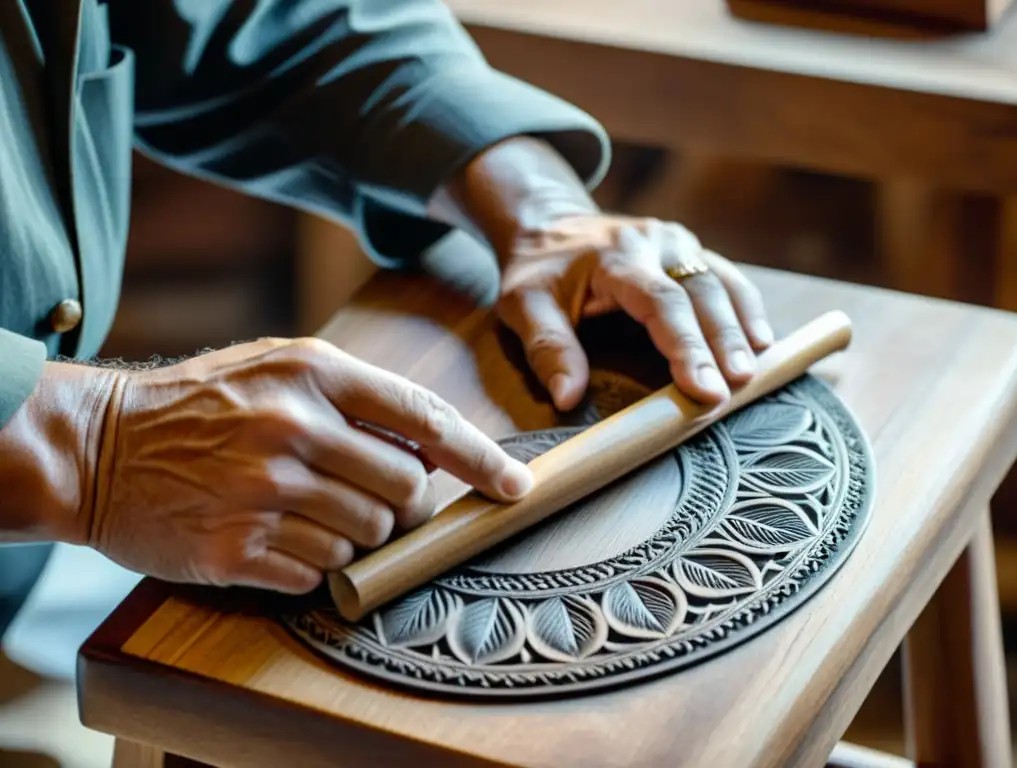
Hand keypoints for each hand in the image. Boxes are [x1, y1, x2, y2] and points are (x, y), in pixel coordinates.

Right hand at [76, 339, 532, 593]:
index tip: (514, 486)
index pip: (424, 419)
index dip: (481, 459)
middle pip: (405, 492)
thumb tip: (430, 449)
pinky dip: (317, 564)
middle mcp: (292, 430)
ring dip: (360, 537)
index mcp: (312, 374)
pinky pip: (319, 573)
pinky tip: (282, 536)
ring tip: (315, 512)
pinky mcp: (235, 549)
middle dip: (407, 507)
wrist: (100, 445)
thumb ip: (357, 397)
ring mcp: (262, 493)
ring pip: (367, 539)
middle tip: (380, 503)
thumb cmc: (202, 403)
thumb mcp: (279, 367)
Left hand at [497, 214, 773, 410]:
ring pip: (721, 281)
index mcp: (615, 257)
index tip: (703, 389)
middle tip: (737, 386)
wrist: (547, 221)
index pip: (661, 302)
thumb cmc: (537, 270)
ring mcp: (676, 242)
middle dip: (722, 342)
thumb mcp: (523, 306)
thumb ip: (547, 349)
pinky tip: (760, 342)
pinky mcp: (688, 249)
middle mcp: (653, 243)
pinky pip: (726, 277)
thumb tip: (567, 398)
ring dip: (742, 326)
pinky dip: (746, 309)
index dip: (686, 346)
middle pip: (701, 291)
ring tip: (756, 371)